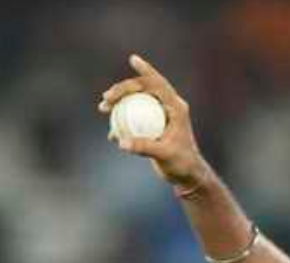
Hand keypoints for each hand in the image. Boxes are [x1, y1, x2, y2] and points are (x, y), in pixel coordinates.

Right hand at [97, 54, 208, 192]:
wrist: (186, 175)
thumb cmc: (182, 163)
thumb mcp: (164, 154)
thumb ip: (144, 147)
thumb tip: (121, 141)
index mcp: (176, 107)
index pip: (159, 84)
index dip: (146, 70)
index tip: (133, 59)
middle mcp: (168, 107)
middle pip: (143, 89)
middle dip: (123, 89)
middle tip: (107, 98)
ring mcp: (159, 115)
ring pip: (135, 102)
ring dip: (118, 102)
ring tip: (103, 108)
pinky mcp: (152, 126)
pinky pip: (133, 118)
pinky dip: (121, 122)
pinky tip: (112, 133)